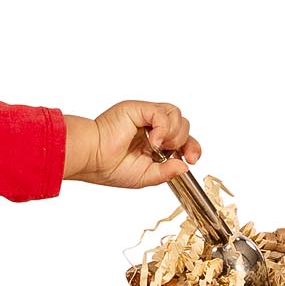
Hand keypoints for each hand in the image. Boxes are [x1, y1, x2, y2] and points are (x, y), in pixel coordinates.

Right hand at [66, 100, 199, 186]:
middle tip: (169, 153)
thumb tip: (185, 166)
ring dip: (173, 133)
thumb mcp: (145, 176)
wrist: (92, 160)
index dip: (192, 147)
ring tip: (157, 146)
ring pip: (176, 114)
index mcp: (154, 141)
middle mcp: (151, 126)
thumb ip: (166, 172)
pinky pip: (161, 112)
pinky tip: (152, 141)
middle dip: (183, 141)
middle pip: (183, 124)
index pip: (183, 138)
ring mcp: (145, 116)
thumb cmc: (109, 168)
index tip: (192, 160)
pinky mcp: (138, 109)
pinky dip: (163, 127)